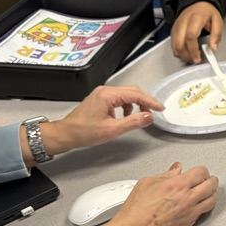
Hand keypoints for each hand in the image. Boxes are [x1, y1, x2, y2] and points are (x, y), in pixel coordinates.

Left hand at [35, 85, 163, 161]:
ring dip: (135, 104)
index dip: (150, 101)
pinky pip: (119, 99)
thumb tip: (148, 117)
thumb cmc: (83, 132)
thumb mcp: (112, 130)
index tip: (159, 108)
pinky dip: (126, 106)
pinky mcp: (100, 99)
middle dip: (145, 101)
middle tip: (154, 111)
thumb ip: (133, 122)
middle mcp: (105, 91)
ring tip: (139, 116)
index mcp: (108, 95)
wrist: (66, 133)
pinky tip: (125, 117)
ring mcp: (102, 94)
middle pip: (132, 91)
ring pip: (126, 95)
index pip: (136, 95)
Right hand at [99, 162, 218, 225]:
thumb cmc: (136, 211)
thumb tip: (176, 170)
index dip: (202, 170)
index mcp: (177, 185)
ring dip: (212, 193)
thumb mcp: (146, 183)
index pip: (201, 172)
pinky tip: (200, 204)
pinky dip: (205, 206)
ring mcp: (190, 213)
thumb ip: (165, 175)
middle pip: (211, 185)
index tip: (200, 171)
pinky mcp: (189, 224)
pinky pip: (204, 213)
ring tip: (209, 191)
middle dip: (211, 180)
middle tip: (209, 179)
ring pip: (212, 200)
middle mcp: (186, 198)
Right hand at [171, 1, 222, 63]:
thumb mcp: (217, 21)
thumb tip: (213, 47)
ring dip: (182, 55)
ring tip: (192, 58)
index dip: (193, 50)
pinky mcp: (173, 30)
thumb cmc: (207, 12)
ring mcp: (176, 27)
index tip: (198, 58)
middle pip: (180, 43)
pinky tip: (187, 54)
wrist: (197, 3)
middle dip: (187, 55)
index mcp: (195, 18)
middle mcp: (183, 22)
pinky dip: (179, 52)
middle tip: (196, 60)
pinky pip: (173, 45)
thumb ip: (216, 35)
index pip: (190, 36)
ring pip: (175, 46)